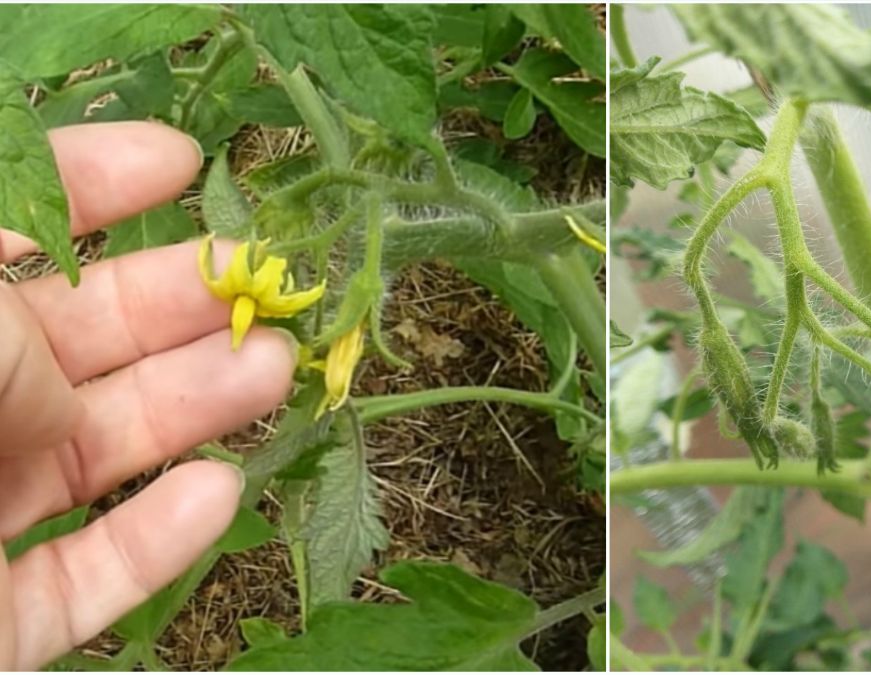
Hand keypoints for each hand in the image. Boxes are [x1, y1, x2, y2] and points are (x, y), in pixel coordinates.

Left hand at [0, 122, 295, 668]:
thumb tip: (55, 394)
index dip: (84, 183)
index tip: (183, 165)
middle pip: (60, 343)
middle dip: (170, 302)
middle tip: (263, 279)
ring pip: (85, 458)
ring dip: (188, 411)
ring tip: (275, 369)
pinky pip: (79, 581)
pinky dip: (154, 541)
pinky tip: (220, 491)